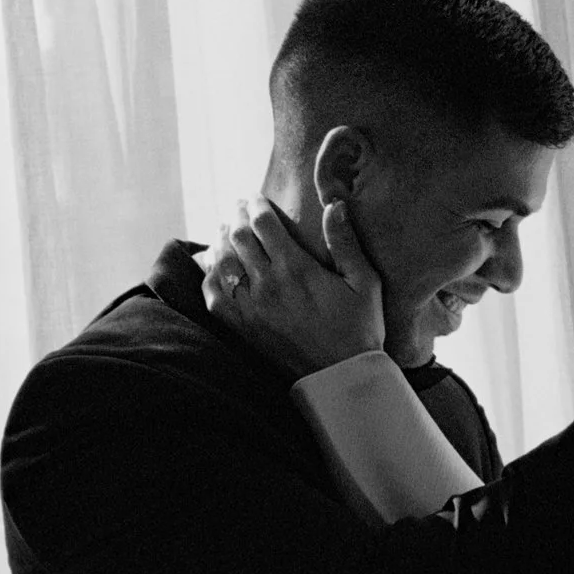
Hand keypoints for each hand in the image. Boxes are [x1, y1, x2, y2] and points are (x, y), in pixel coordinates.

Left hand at [200, 197, 384, 378]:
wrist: (340, 376)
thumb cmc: (359, 327)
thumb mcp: (364, 282)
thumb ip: (346, 242)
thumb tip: (335, 205)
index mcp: (296, 268)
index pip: (263, 223)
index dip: (255, 204)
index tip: (254, 197)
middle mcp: (268, 285)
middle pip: (238, 237)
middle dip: (236, 216)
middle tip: (238, 208)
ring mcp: (251, 307)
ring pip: (222, 262)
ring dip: (220, 240)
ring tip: (225, 230)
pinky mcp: (242, 327)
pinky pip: (212, 296)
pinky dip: (209, 276)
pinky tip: (214, 266)